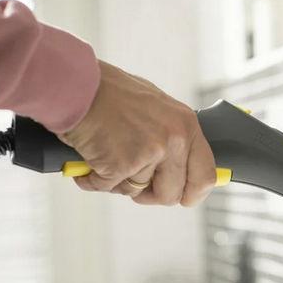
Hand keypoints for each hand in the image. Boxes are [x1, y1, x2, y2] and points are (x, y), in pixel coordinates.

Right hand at [58, 60, 215, 205]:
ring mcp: (148, 153)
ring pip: (135, 191)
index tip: (184, 198)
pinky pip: (108, 187)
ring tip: (106, 153)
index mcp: (187, 126)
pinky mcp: (120, 164)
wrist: (77, 85)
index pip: (205, 175)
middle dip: (149, 195)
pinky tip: (89, 157)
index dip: (193, 194)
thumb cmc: (110, 93)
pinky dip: (93, 179)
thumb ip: (172, 137)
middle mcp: (173, 140)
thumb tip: (183, 165)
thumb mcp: (157, 109)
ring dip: (116, 181)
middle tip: (132, 183)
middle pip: (171, 194)